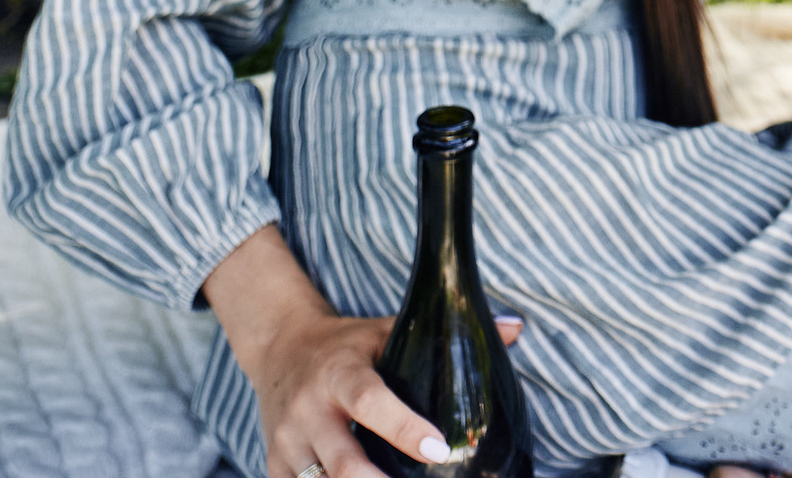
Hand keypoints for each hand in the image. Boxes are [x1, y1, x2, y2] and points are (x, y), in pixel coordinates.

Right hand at [241, 304, 523, 477]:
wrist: (278, 347)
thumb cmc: (347, 344)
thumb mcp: (387, 330)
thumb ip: (444, 335)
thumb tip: (515, 328)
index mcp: (340, 373)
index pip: (371, 403)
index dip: (404, 429)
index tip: (439, 449)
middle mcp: (310, 410)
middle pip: (343, 461)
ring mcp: (288, 442)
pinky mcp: (276, 464)